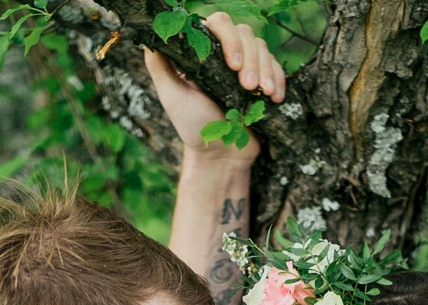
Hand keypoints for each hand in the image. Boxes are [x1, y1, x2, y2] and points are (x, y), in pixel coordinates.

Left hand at [144, 12, 285, 163]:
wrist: (221, 156)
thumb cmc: (194, 128)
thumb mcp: (172, 97)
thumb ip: (160, 66)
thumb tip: (148, 34)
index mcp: (204, 52)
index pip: (219, 24)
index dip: (229, 38)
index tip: (232, 64)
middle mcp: (225, 54)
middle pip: (245, 33)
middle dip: (250, 58)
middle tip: (247, 85)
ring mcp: (247, 66)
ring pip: (262, 47)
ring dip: (266, 69)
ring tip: (264, 93)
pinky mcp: (263, 80)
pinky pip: (277, 68)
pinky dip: (279, 79)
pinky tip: (275, 97)